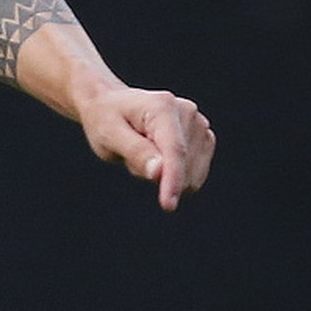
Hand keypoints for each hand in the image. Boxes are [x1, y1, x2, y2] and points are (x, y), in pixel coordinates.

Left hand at [76, 83, 215, 211]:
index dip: (173, 180)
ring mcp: (200, 124)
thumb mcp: (109, 135)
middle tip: (131, 153)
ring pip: (190, 176)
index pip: (175, 150)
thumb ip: (135, 152)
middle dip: (155, 173)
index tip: (168, 205)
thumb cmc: (106, 119)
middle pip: (183, 166)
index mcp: (163, 107)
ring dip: (164, 175)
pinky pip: (194, 176)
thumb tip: (159, 173)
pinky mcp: (204, 138)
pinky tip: (158, 157)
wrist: (113, 105)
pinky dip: (174, 175)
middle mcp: (188, 112)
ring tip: (143, 152)